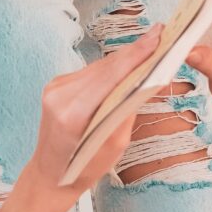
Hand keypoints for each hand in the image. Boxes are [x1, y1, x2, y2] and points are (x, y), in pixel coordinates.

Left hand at [23, 23, 165, 206]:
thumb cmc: (85, 168)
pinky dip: (110, 69)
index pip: (111, 76)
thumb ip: (128, 109)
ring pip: (98, 67)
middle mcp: (61, 95)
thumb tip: (148, 80)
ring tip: (150, 47)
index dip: (136, 55)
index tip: (157, 39)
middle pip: (105, 67)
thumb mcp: (116, 144)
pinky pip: (89, 73)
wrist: (51, 175)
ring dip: (123, 59)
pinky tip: (127, 64)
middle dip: (134, 53)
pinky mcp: (56, 85)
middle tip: (160, 37)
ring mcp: (55, 88)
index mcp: (73, 113)